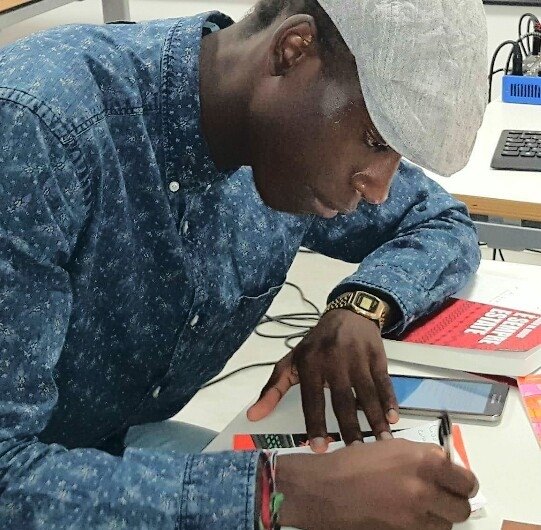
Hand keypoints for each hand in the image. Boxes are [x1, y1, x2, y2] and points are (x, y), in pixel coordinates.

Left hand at [247, 308, 398, 450]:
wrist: (348, 315)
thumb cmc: (316, 344)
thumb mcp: (292, 361)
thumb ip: (273, 389)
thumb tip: (253, 416)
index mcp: (310, 363)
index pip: (312, 398)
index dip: (315, 423)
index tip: (320, 449)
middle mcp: (334, 360)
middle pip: (342, 398)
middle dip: (349, 426)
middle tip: (356, 452)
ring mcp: (357, 358)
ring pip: (366, 392)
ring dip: (375, 418)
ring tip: (381, 443)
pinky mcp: (377, 356)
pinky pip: (384, 381)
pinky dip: (389, 400)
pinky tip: (393, 419)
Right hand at [276, 439, 478, 529]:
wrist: (326, 487)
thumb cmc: (356, 461)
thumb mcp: (393, 447)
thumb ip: (422, 457)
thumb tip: (443, 467)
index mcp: (425, 460)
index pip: (466, 479)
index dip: (462, 482)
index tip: (455, 482)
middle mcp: (426, 488)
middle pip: (462, 507)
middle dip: (454, 503)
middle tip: (440, 497)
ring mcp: (416, 516)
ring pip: (446, 525)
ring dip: (438, 517)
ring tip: (419, 507)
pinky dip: (422, 526)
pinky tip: (405, 516)